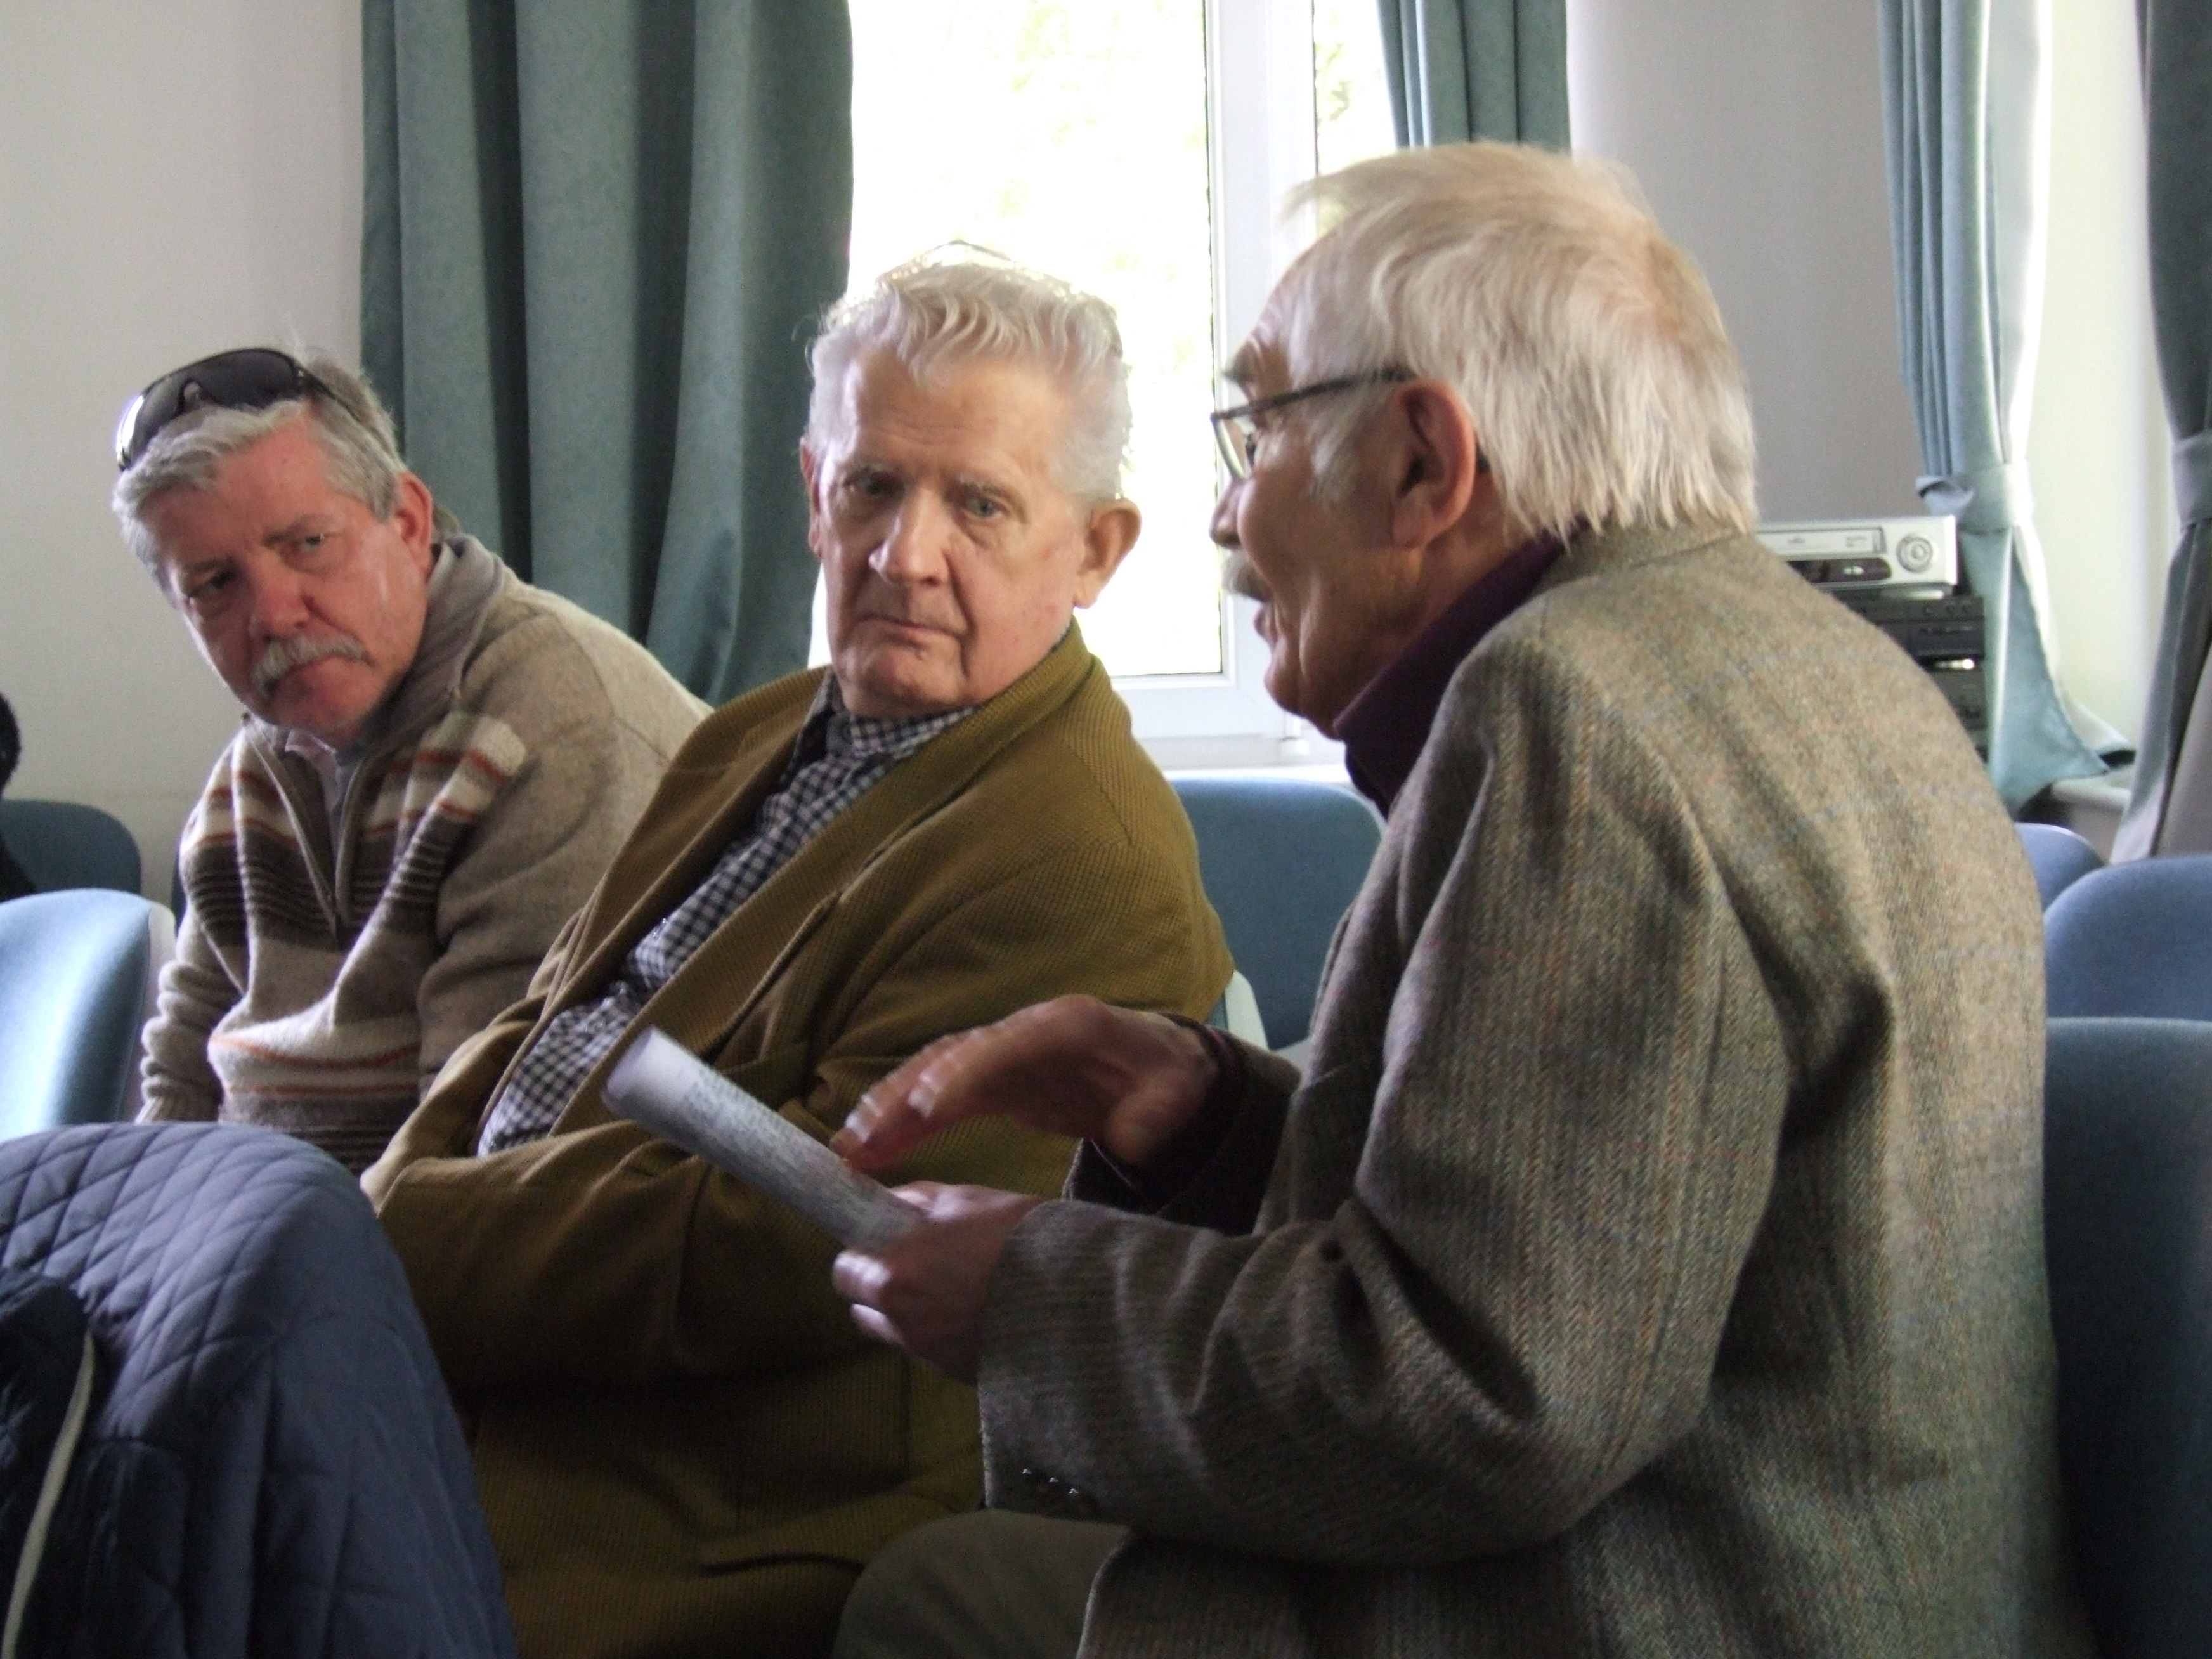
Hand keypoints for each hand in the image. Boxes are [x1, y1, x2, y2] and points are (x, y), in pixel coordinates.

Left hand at [831, 1183, 1045, 1381]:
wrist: (1073, 1294)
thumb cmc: (1014, 1235)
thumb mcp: (965, 1199)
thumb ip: (918, 1200)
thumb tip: (892, 1201)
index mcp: (892, 1277)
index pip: (844, 1274)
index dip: (861, 1255)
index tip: (884, 1242)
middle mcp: (901, 1323)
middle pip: (864, 1309)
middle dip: (879, 1288)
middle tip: (916, 1265)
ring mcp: (929, 1354)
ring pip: (896, 1333)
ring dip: (908, 1313)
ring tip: (949, 1290)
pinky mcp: (957, 1374)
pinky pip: (931, 1351)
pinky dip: (940, 1333)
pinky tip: (973, 1311)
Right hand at [833, 995, 1219, 1171]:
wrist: (1157, 1067)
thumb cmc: (1164, 1075)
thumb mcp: (1174, 1091)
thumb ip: (1153, 1113)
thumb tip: (1130, 1135)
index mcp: (1067, 1026)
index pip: (1010, 1044)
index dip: (970, 1071)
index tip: (932, 1103)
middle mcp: (1020, 1034)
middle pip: (954, 1056)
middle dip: (906, 1093)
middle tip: (863, 1135)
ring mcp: (999, 1057)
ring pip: (932, 1076)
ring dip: (888, 1109)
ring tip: (848, 1149)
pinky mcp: (988, 1085)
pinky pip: (936, 1101)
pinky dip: (902, 1123)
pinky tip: (868, 1150)